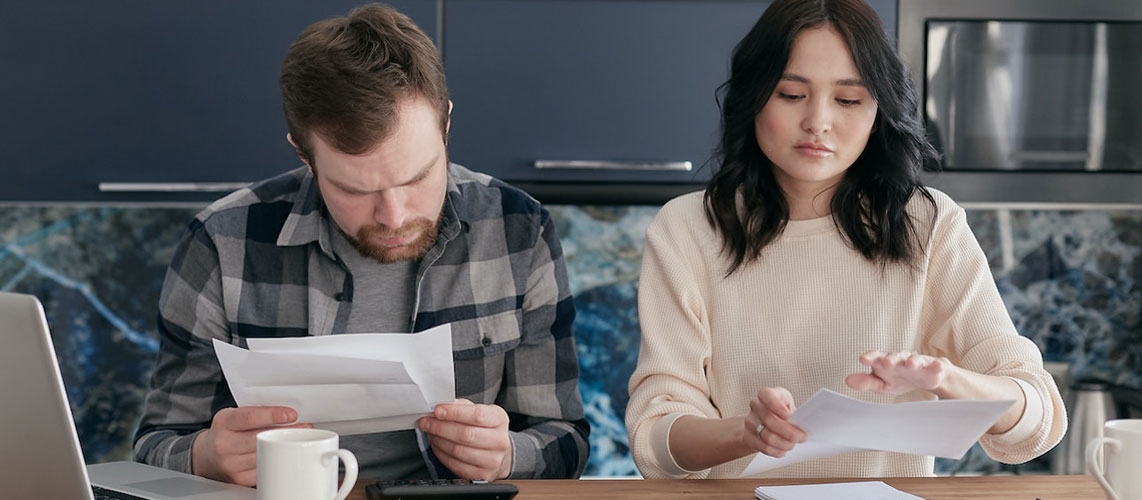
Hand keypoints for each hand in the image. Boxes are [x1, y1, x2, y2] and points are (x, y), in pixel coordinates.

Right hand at [191, 406, 310, 485]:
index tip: (291, 414)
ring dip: (285, 448)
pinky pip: (263, 470)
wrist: (205, 456)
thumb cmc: (226, 432)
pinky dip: (277, 462)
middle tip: (305, 426)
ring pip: (265, 455)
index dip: (272, 415)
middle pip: (260, 438)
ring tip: (299, 440)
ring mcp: (230, 464)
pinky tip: (286, 455)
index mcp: (223, 422)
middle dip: (286, 432)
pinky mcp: (238, 479)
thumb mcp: (233, 416)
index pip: (249, 417)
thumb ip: (254, 412)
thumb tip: (286, 412)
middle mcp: (224, 444)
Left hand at [418, 399, 512, 480]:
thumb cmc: (485, 428)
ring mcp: (492, 460)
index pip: (477, 415)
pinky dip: (441, 454)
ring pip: (458, 450)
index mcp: (499, 419)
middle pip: (465, 434)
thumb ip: (460, 406)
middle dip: (440, 427)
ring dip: (438, 441)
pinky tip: (437, 445)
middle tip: (426, 422)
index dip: (454, 413)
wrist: (498, 451)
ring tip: (431, 433)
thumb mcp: (478, 410)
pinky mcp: (482, 475)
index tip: (437, 411)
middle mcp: (499, 441)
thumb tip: (440, 406)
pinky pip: (455, 464)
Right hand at [743, 387, 806, 457]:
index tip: (788, 416)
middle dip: (789, 432)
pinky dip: (778, 451)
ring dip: (785, 443)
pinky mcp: (749, 437)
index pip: (766, 395)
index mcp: (766, 394)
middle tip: (802, 437)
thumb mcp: (788, 405)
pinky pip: (765, 448)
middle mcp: (756, 406)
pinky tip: (783, 449)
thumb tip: (803, 424)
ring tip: (793, 444)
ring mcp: (750, 422)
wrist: (762, 422)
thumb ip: (793, 412)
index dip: (776, 405)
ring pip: (768, 437)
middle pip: (769, 420)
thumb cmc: (780, 412)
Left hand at [845, 350, 950, 395]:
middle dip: (890, 358)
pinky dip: (936, 365)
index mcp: (885, 362)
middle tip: (885, 362)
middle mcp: (900, 359)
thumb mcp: (881, 383)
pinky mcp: (932, 367)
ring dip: (912, 361)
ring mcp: (917, 362)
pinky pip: (935, 365)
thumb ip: (866, 382)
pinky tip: (937, 365)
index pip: (875, 357)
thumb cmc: (898, 378)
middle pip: (895, 356)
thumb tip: (847, 380)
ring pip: (914, 359)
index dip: (870, 357)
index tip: (862, 359)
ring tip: (911, 364)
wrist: (924, 378)